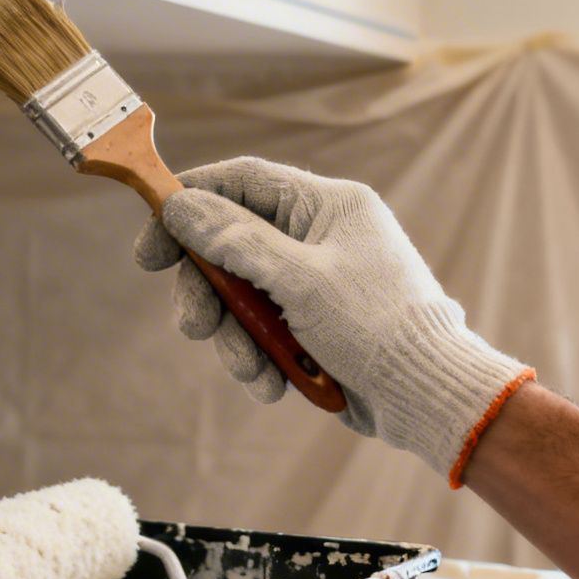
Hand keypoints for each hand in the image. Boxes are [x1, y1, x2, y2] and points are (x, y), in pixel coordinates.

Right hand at [134, 157, 532, 483]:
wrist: (427, 396)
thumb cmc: (378, 326)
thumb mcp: (300, 280)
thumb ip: (237, 241)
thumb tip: (181, 205)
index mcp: (327, 205)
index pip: (242, 182)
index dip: (189, 204)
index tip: (151, 245)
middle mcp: (318, 236)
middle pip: (231, 245)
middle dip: (208, 290)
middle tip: (194, 326)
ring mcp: (315, 281)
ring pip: (242, 296)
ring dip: (236, 337)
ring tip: (254, 371)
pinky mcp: (313, 323)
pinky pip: (263, 330)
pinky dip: (260, 356)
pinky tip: (275, 383)